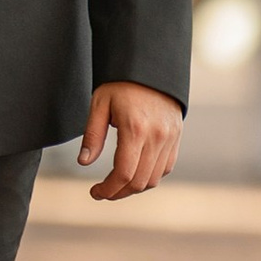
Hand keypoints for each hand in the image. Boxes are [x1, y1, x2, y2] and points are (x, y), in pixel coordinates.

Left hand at [81, 81, 181, 201]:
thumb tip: (84, 162)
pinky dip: (150, 177)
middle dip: (118, 192)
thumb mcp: (99, 104)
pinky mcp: (176, 137)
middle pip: (139, 181)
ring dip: (134, 188)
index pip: (123, 173)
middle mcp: (157, 136)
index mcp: (135, 128)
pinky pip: (166, 168)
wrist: (151, 67)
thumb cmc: (121, 84)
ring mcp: (170, 138)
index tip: (95, 192)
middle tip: (103, 192)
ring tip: (116, 185)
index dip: (108, 189)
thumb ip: (93, 135)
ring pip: (154, 179)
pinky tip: (134, 174)